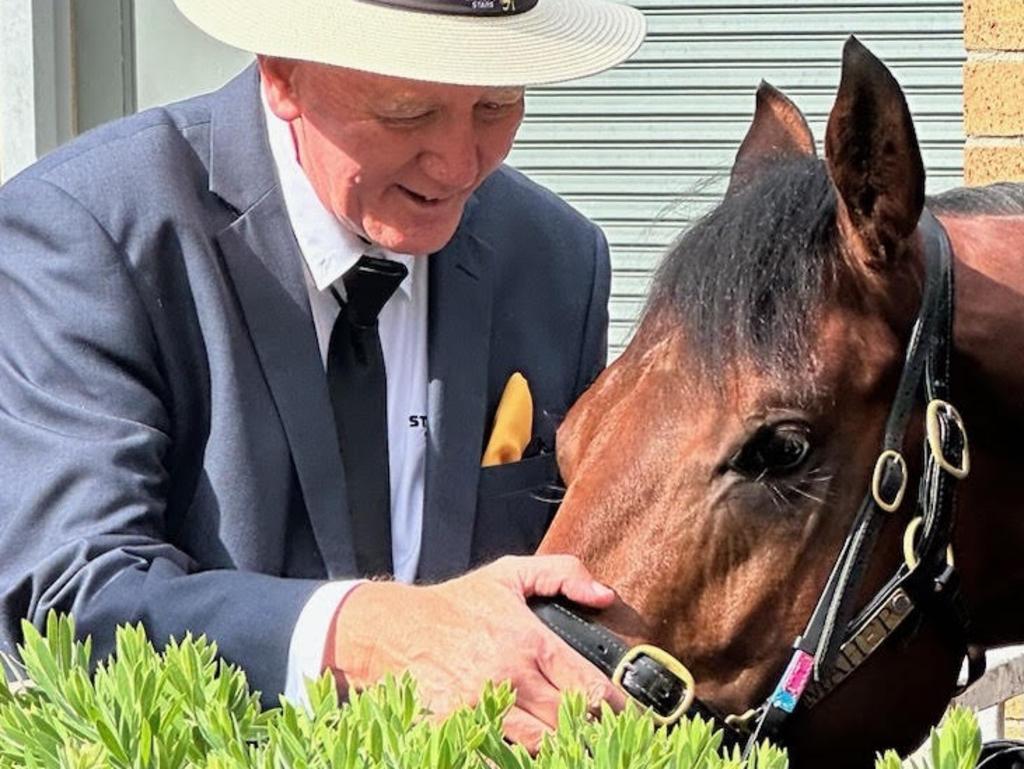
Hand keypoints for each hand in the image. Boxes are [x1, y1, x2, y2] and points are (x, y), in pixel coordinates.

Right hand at [327, 555, 626, 750]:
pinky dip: (517, 758)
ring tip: (575, 745)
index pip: (591, 688)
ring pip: (541, 748)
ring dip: (561, 748)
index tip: (630, 714)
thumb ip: (562, 573)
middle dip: (594, 730)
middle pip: (572, 723)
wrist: (392, 631)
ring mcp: (483, 710)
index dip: (617, 706)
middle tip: (607, 734)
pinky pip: (499, 758)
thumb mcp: (508, 575)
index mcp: (530, 643)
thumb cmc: (457, 604)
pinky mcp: (458, 731)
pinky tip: (529, 751)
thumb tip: (605, 596)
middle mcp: (510, 679)